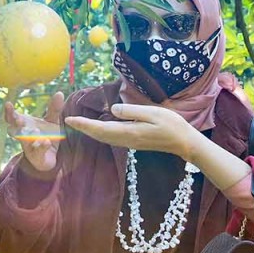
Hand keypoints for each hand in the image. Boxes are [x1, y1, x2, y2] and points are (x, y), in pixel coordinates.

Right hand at [4, 92, 64, 172]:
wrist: (49, 158)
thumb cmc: (46, 136)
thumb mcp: (52, 121)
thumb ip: (54, 109)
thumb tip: (59, 93)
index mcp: (24, 126)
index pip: (13, 118)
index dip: (9, 112)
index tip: (8, 104)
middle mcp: (23, 136)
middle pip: (15, 130)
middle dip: (16, 124)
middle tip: (18, 119)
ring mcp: (29, 147)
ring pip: (25, 142)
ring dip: (28, 136)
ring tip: (34, 130)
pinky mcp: (37, 157)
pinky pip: (38, 152)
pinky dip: (41, 147)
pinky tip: (46, 142)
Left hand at [65, 103, 201, 161]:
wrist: (184, 142)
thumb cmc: (172, 125)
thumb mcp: (153, 113)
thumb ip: (132, 111)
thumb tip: (113, 110)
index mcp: (129, 132)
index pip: (101, 128)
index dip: (84, 124)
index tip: (70, 120)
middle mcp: (127, 139)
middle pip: (99, 135)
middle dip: (84, 128)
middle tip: (69, 121)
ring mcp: (130, 142)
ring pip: (105, 138)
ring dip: (91, 131)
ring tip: (79, 124)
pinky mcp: (134, 142)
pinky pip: (112, 138)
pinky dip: (101, 133)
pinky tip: (98, 128)